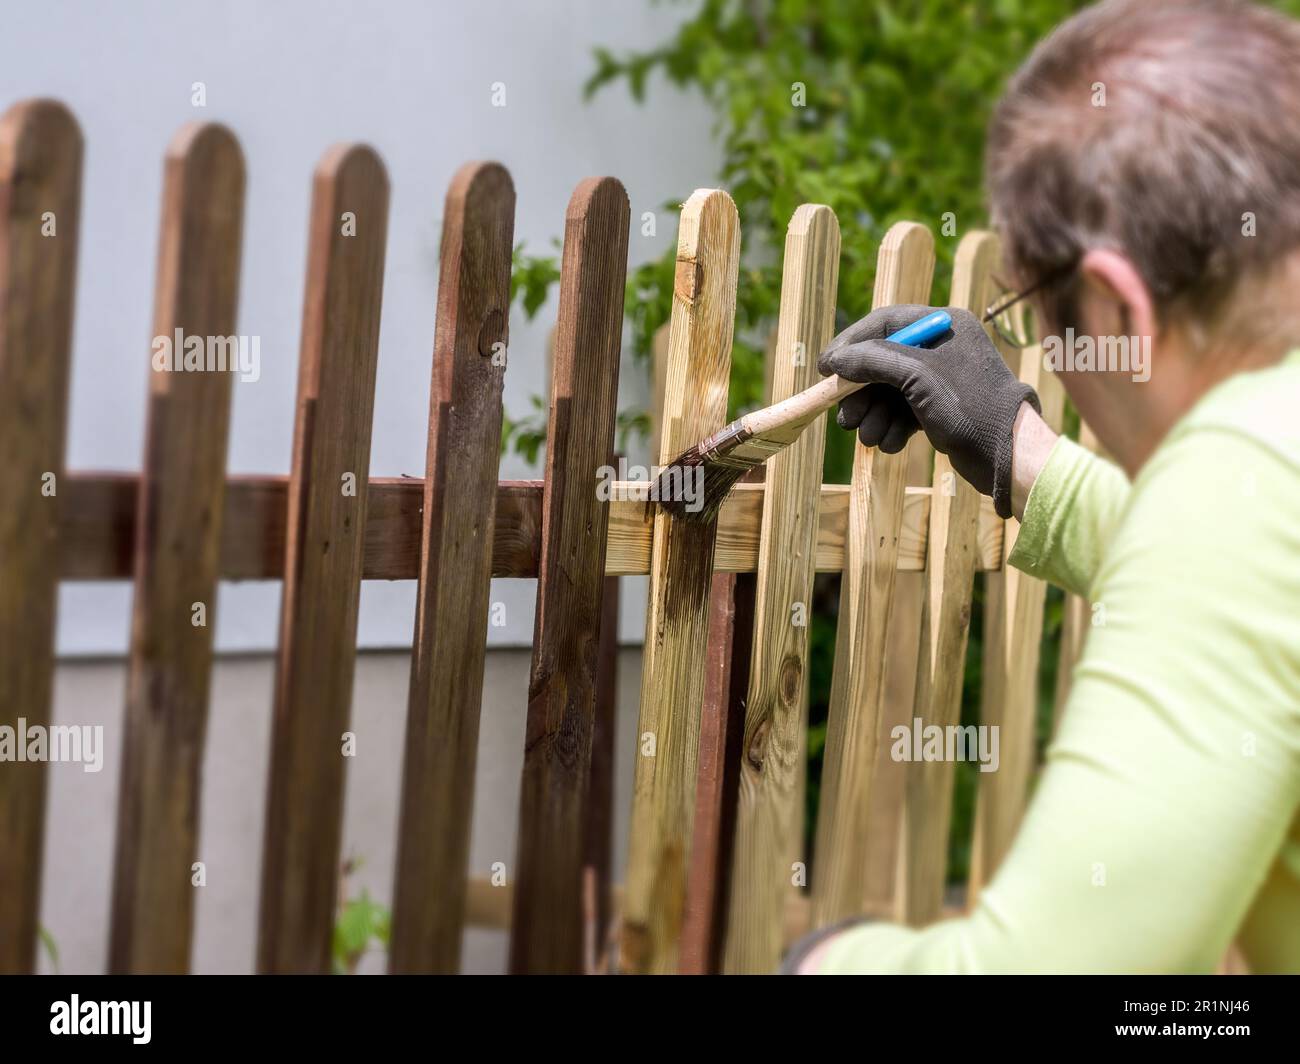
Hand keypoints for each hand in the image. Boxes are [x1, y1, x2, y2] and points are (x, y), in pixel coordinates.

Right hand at [817, 304, 1040, 517]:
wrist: (1008, 454)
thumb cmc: (968, 406)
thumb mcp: (916, 376)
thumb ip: (873, 361)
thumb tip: (835, 360)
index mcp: (944, 324)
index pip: (884, 323)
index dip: (851, 344)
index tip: (826, 368)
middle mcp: (943, 346)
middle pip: (884, 361)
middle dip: (861, 392)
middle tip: (845, 418)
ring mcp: (943, 378)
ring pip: (891, 391)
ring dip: (874, 415)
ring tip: (868, 437)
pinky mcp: (943, 408)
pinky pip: (905, 411)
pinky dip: (893, 427)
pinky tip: (891, 444)